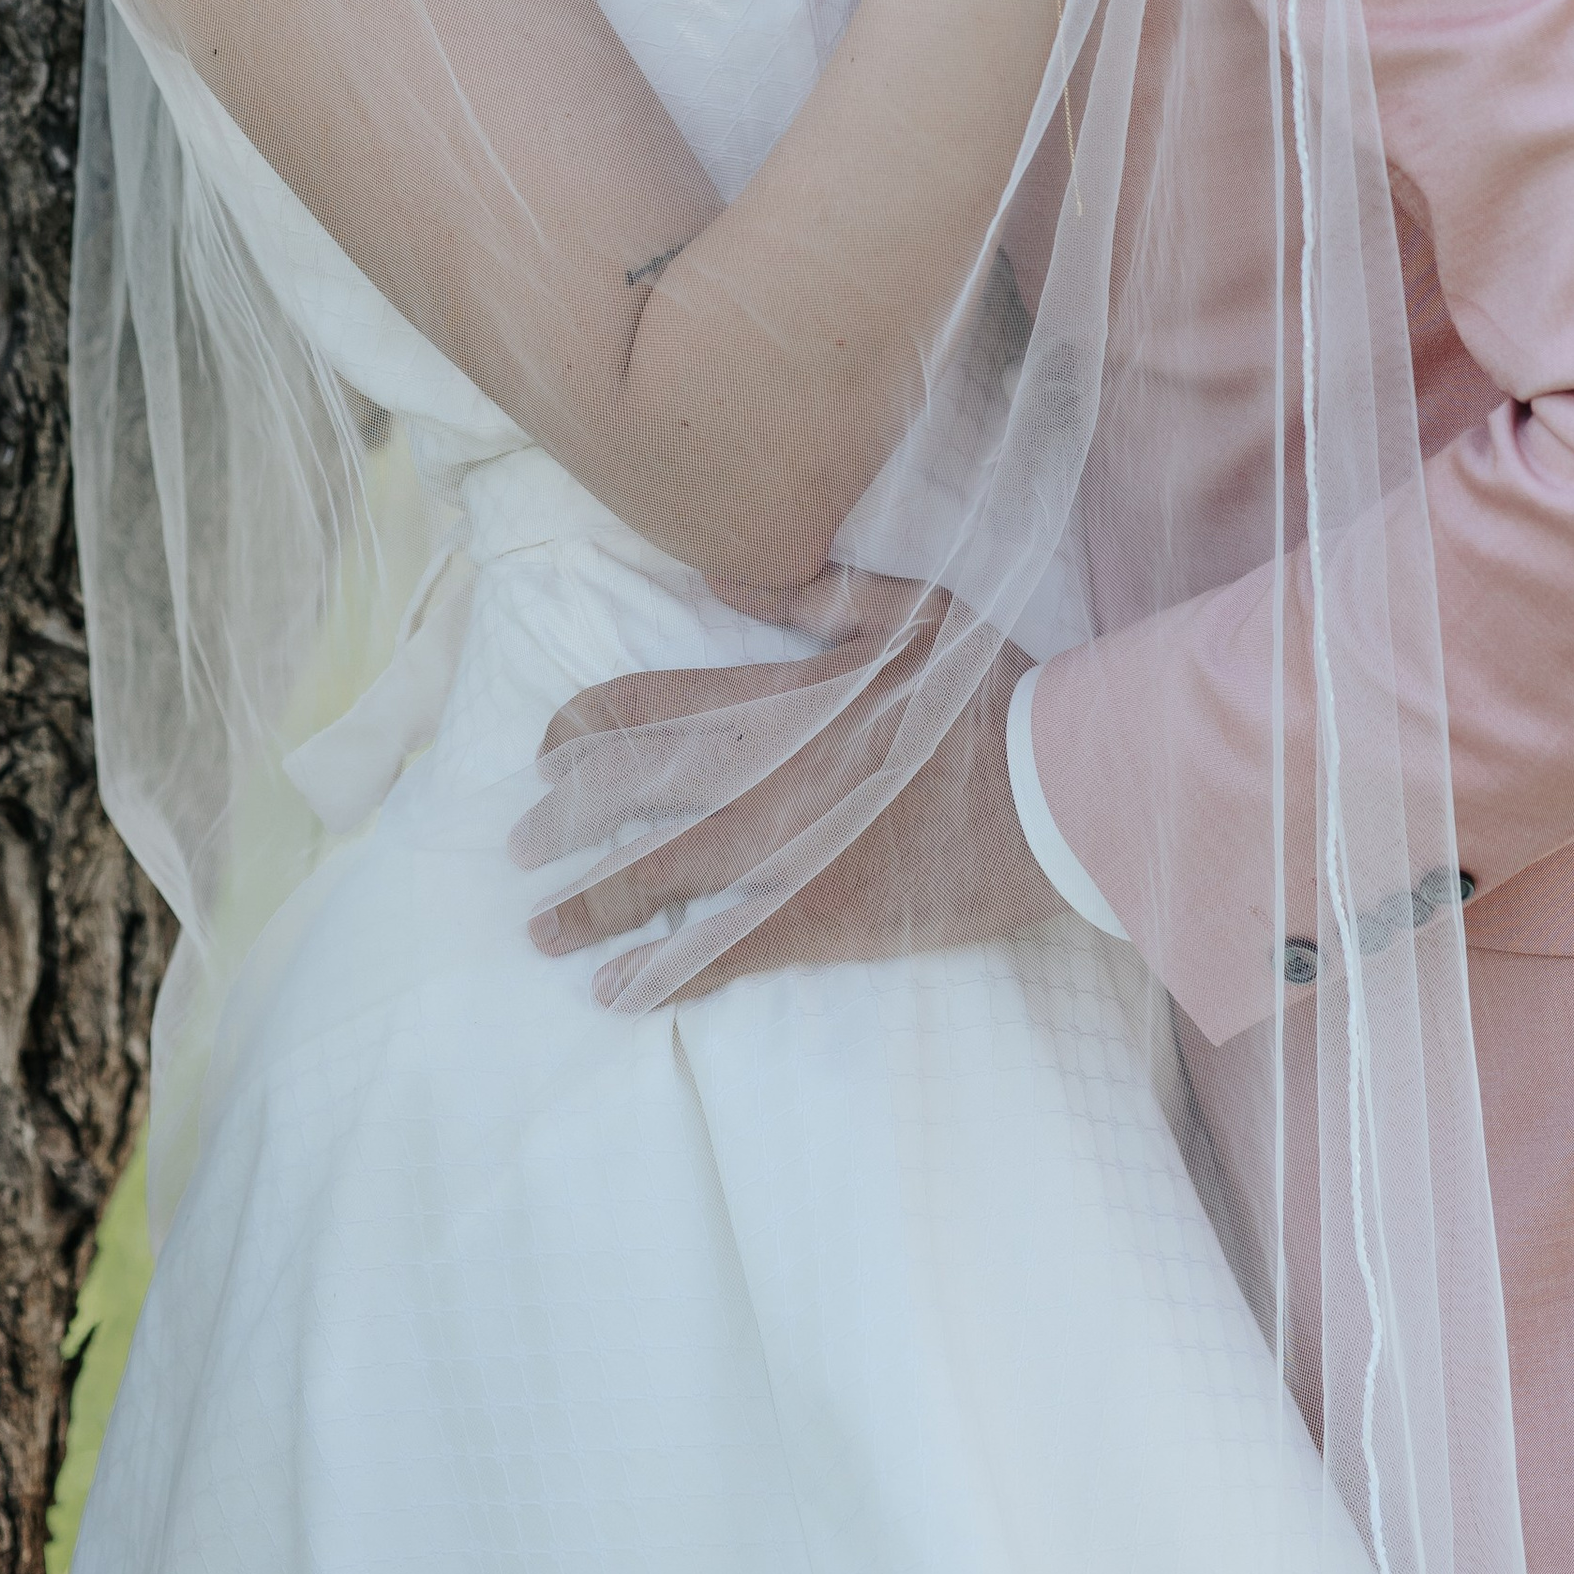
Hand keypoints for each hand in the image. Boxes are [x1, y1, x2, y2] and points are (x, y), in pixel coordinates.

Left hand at [511, 576, 1055, 1002]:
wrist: (1052, 789)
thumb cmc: (986, 694)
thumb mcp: (909, 611)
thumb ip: (811, 595)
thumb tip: (718, 583)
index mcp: (774, 701)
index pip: (645, 710)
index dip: (582, 729)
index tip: (547, 749)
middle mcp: (760, 778)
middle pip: (631, 801)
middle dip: (565, 824)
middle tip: (520, 846)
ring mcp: (784, 854)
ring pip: (660, 882)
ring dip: (592, 909)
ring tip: (544, 932)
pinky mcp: (819, 918)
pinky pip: (720, 951)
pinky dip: (663, 973)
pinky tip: (621, 990)